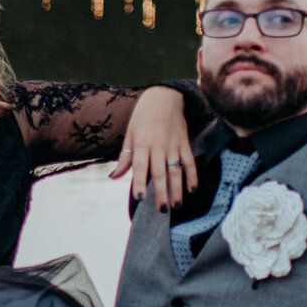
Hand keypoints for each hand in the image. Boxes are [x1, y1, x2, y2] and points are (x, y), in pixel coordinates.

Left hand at [110, 86, 198, 211]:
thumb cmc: (143, 117)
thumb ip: (124, 158)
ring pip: (176, 169)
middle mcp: (158, 145)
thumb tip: (113, 177)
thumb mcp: (130, 134)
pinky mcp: (185, 143)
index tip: (140, 198)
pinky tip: (192, 189)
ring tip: (177, 205)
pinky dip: (193, 175)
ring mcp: (173, 144)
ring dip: (177, 188)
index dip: (139, 182)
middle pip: (160, 172)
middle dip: (161, 192)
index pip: (139, 166)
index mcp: (142, 143)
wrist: (164, 96)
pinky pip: (190, 161)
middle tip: (162, 210)